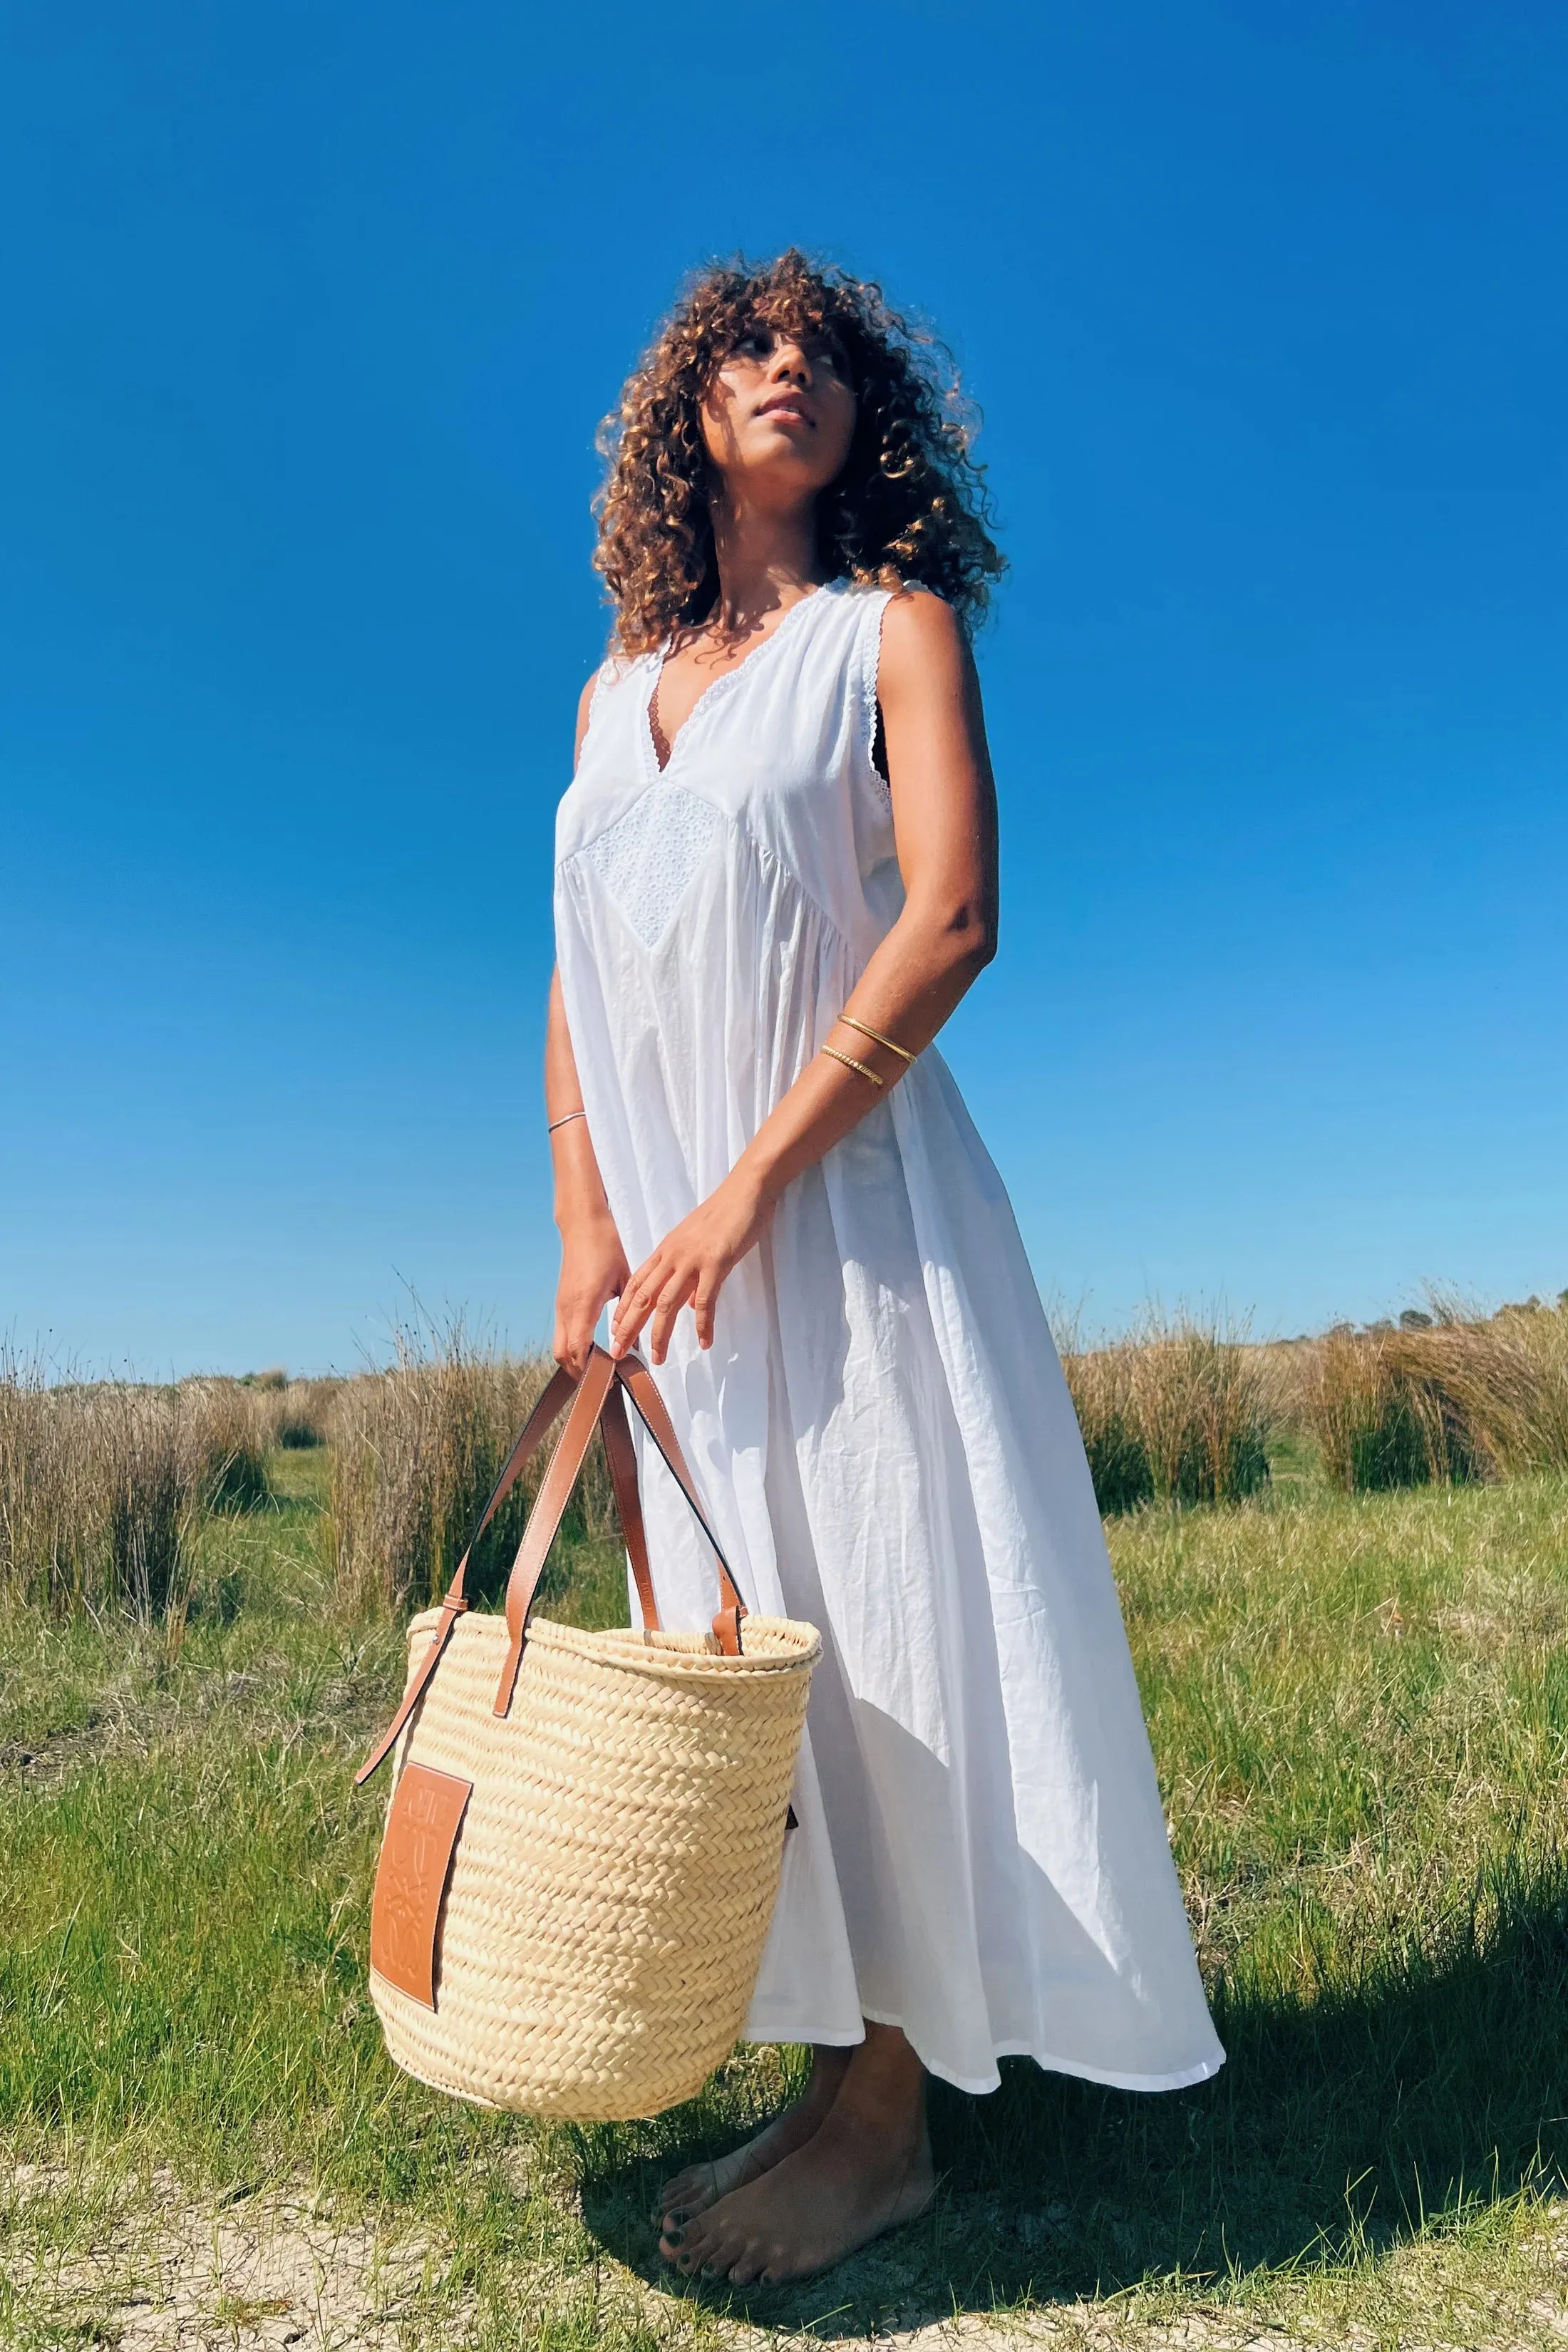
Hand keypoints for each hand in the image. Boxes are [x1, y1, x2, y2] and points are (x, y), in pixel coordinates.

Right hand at [553, 1213, 630, 1377]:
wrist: (582, 1225)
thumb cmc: (605, 1248)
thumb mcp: (625, 1280)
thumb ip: (629, 1314)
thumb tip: (635, 1342)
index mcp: (584, 1304)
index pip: (579, 1348)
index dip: (590, 1369)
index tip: (608, 1382)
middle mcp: (566, 1308)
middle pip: (562, 1355)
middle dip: (579, 1373)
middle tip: (601, 1384)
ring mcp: (560, 1306)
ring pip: (558, 1346)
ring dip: (574, 1362)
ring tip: (597, 1372)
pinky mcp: (560, 1302)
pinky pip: (561, 1334)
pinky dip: (572, 1348)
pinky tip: (590, 1351)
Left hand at [609, 1171, 771, 1364]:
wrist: (745, 1191)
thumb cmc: (725, 1214)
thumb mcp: (696, 1241)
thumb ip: (687, 1270)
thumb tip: (688, 1303)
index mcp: (666, 1250)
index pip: (637, 1283)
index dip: (624, 1309)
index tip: (615, 1330)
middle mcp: (673, 1256)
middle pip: (643, 1297)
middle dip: (628, 1327)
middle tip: (618, 1352)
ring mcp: (692, 1259)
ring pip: (667, 1303)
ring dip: (660, 1334)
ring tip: (658, 1358)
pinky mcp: (716, 1262)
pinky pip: (705, 1300)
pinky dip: (704, 1324)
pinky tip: (705, 1342)